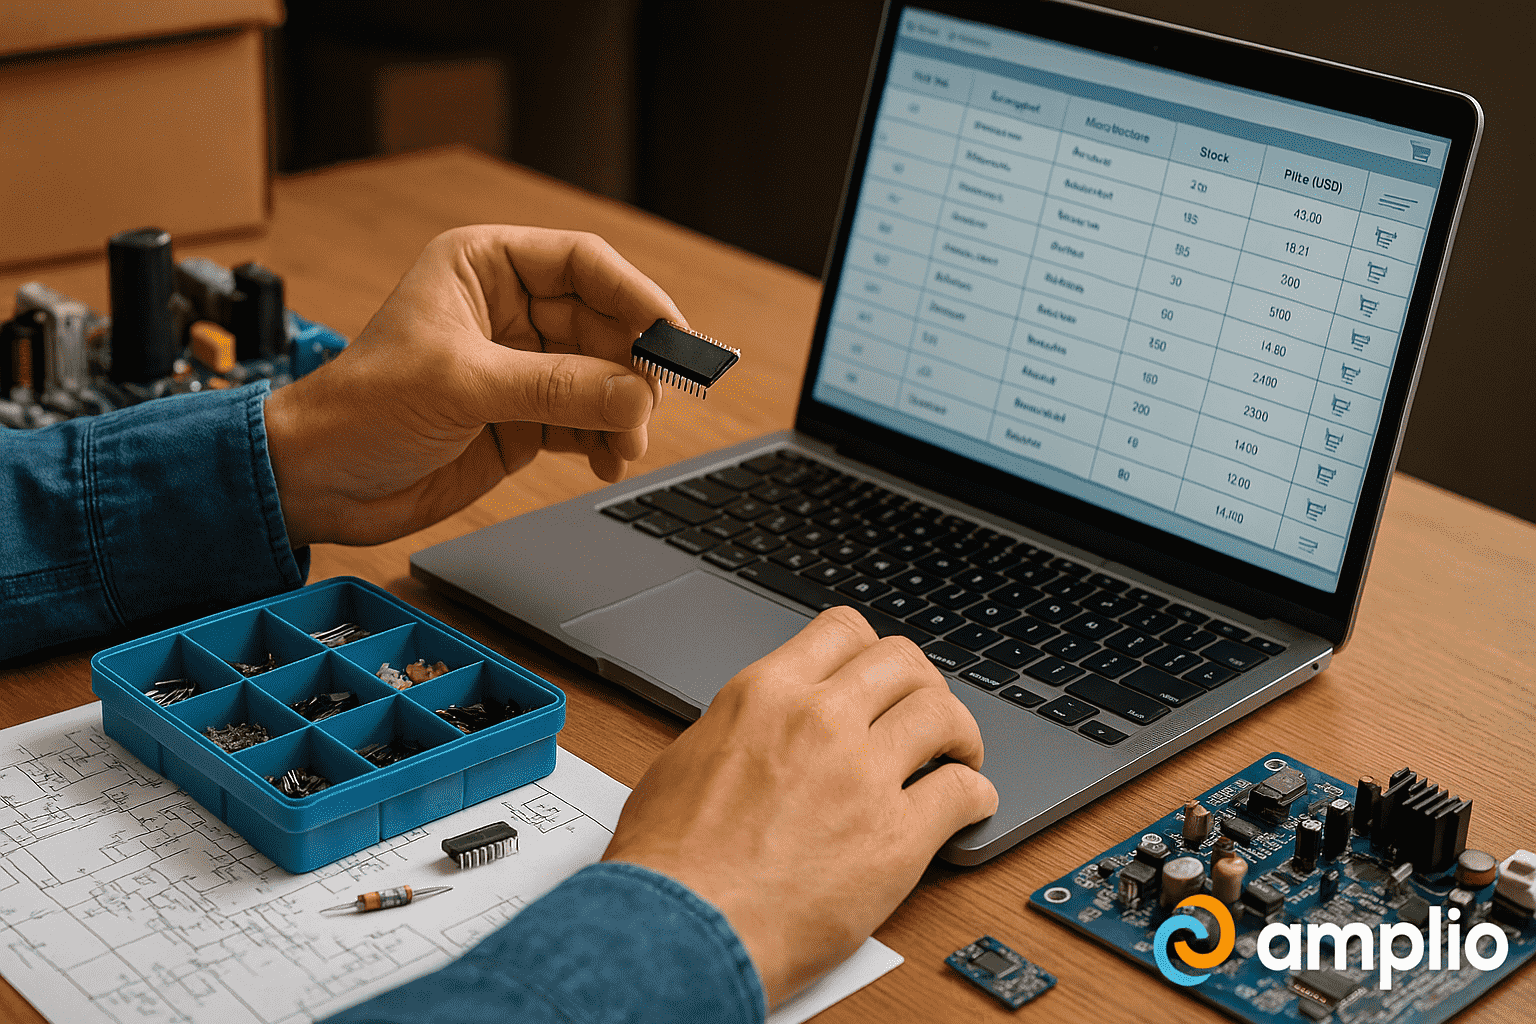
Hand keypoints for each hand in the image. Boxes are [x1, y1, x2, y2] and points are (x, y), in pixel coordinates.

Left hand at [264, 225, 681, 546]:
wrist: (320, 484)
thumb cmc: (360, 410)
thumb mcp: (461, 386)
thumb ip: (555, 388)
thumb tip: (635, 393)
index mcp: (485, 268)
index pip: (583, 263)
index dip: (636, 295)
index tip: (673, 335)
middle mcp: (509, 311)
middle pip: (606, 323)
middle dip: (634, 365)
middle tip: (652, 403)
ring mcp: (521, 367)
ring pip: (605, 376)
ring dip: (625, 410)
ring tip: (624, 444)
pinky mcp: (525, 419)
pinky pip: (590, 419)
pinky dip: (608, 440)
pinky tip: (608, 459)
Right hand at [602, 607, 998, 1006]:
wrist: (679, 929)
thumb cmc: (668, 860)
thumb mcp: (688, 758)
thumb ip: (741, 729)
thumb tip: (760, 730)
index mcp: (766, 694)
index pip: (843, 629)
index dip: (871, 650)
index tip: (880, 675)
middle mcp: (820, 720)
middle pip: (903, 661)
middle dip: (922, 683)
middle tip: (925, 713)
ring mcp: (863, 775)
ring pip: (943, 713)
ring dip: (958, 732)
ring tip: (957, 755)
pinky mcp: (896, 838)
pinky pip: (962, 792)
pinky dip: (975, 795)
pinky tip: (969, 805)